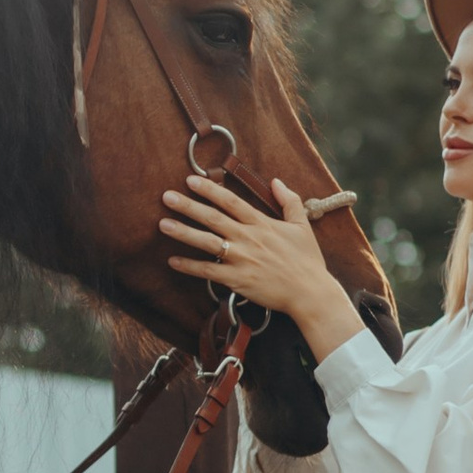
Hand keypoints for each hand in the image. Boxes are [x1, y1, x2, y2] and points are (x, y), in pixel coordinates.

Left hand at [164, 172, 363, 363]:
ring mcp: (241, 259)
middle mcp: (248, 238)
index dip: (210, 189)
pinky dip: (190, 266)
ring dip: (183, 232)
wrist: (310, 293)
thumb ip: (290, 201)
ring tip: (163, 224)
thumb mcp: (302, 226)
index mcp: (262, 223)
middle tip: (167, 196)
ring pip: (207, 242)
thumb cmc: (307, 260)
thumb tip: (276, 182)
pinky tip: (173, 260)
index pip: (231, 201)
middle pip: (213, 218)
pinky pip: (208, 272)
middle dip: (188, 206)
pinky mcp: (237, 280)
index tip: (191, 180)